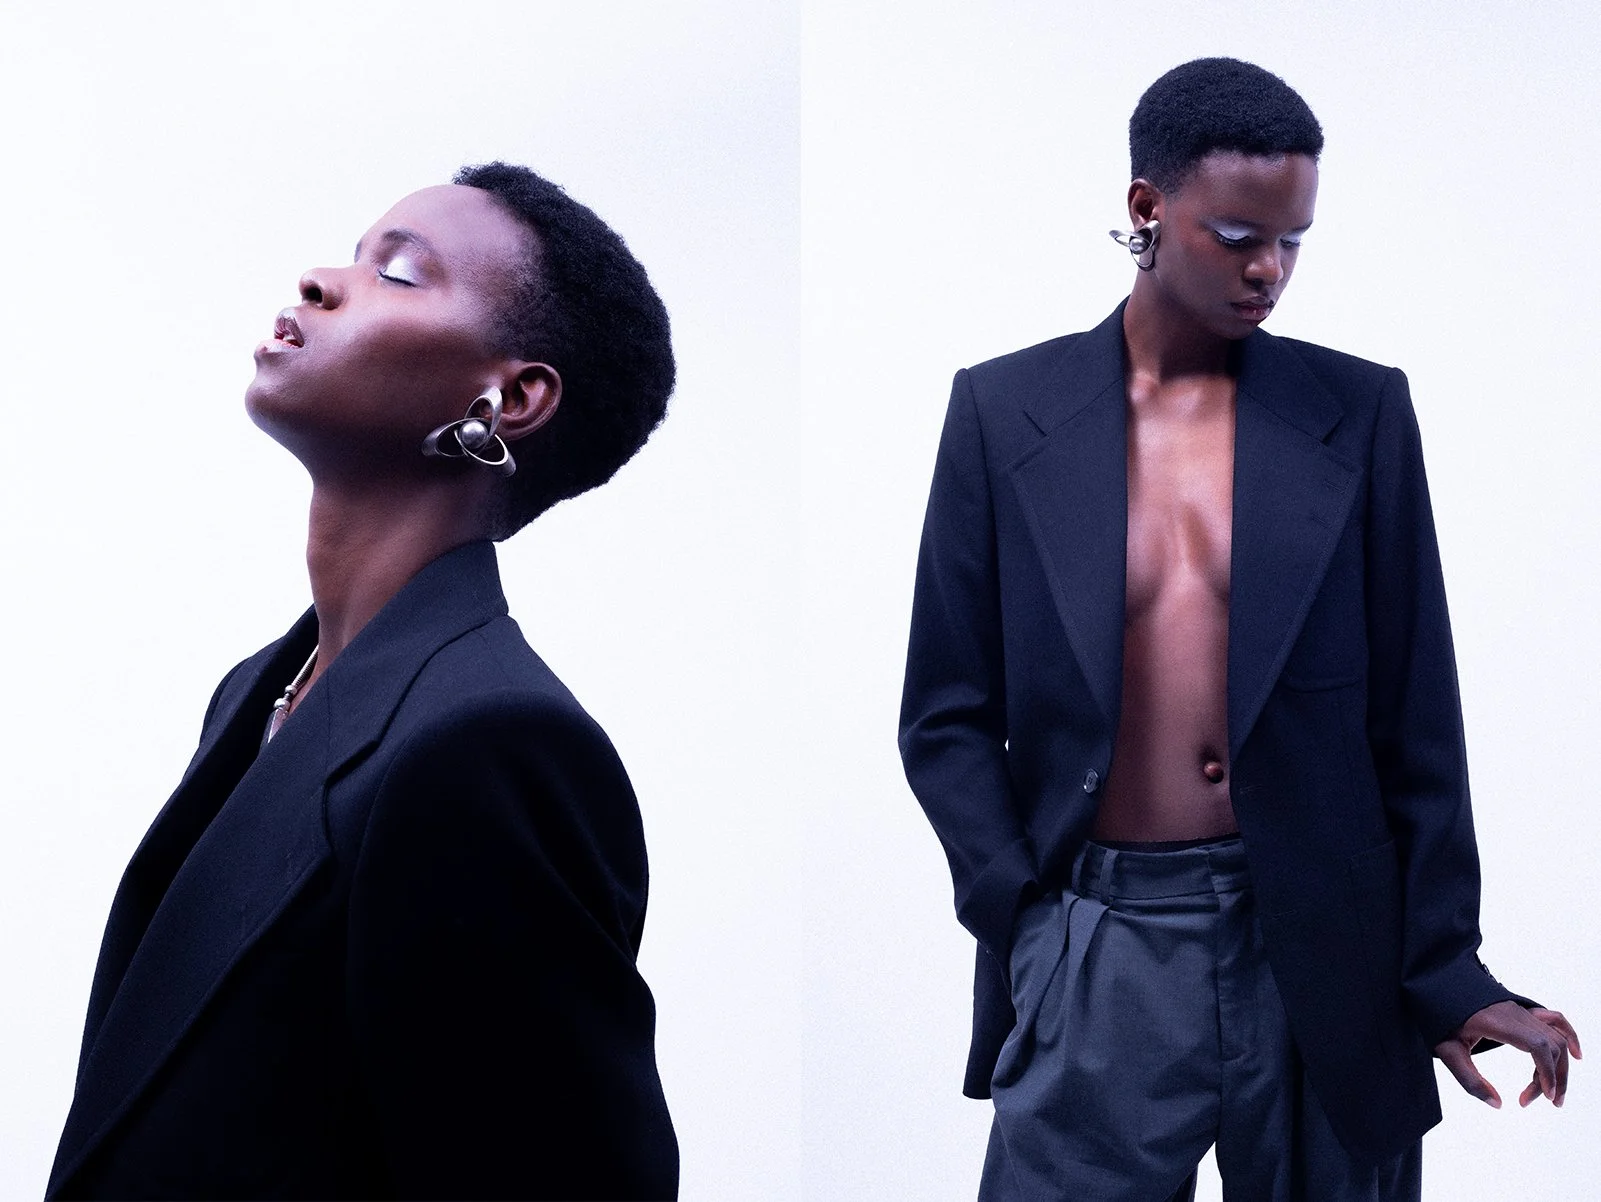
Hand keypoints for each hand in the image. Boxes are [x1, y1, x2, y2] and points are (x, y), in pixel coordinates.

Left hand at [1434, 1001, 1580, 1107]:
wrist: (1433, 985)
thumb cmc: (1437, 1017)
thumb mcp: (1446, 1050)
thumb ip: (1469, 1079)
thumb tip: (1497, 1104)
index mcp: (1497, 1021)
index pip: (1538, 1045)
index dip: (1548, 1072)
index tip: (1546, 1095)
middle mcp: (1514, 1013)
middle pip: (1551, 1045)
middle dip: (1554, 1077)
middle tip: (1545, 1102)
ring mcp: (1519, 1009)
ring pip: (1555, 1038)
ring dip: (1559, 1066)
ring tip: (1552, 1093)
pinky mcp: (1520, 1010)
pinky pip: (1554, 1019)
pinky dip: (1569, 1036)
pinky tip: (1576, 1055)